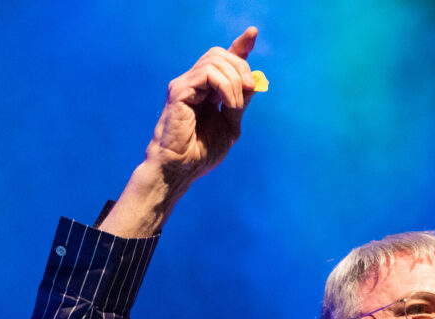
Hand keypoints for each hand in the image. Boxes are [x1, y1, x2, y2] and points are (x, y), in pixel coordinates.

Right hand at [146, 26, 259, 187]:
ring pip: (215, 60)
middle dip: (242, 66)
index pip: (224, 59)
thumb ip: (240, 102)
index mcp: (207, 90)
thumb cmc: (201, 153)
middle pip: (221, 54)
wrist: (182, 169)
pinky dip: (225, 85)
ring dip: (234, 80)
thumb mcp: (230, 126)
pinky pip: (207, 73)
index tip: (253, 33)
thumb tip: (255, 81)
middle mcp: (195, 83)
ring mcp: (186, 85)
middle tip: (250, 88)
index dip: (240, 45)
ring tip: (235, 105)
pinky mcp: (179, 90)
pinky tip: (228, 104)